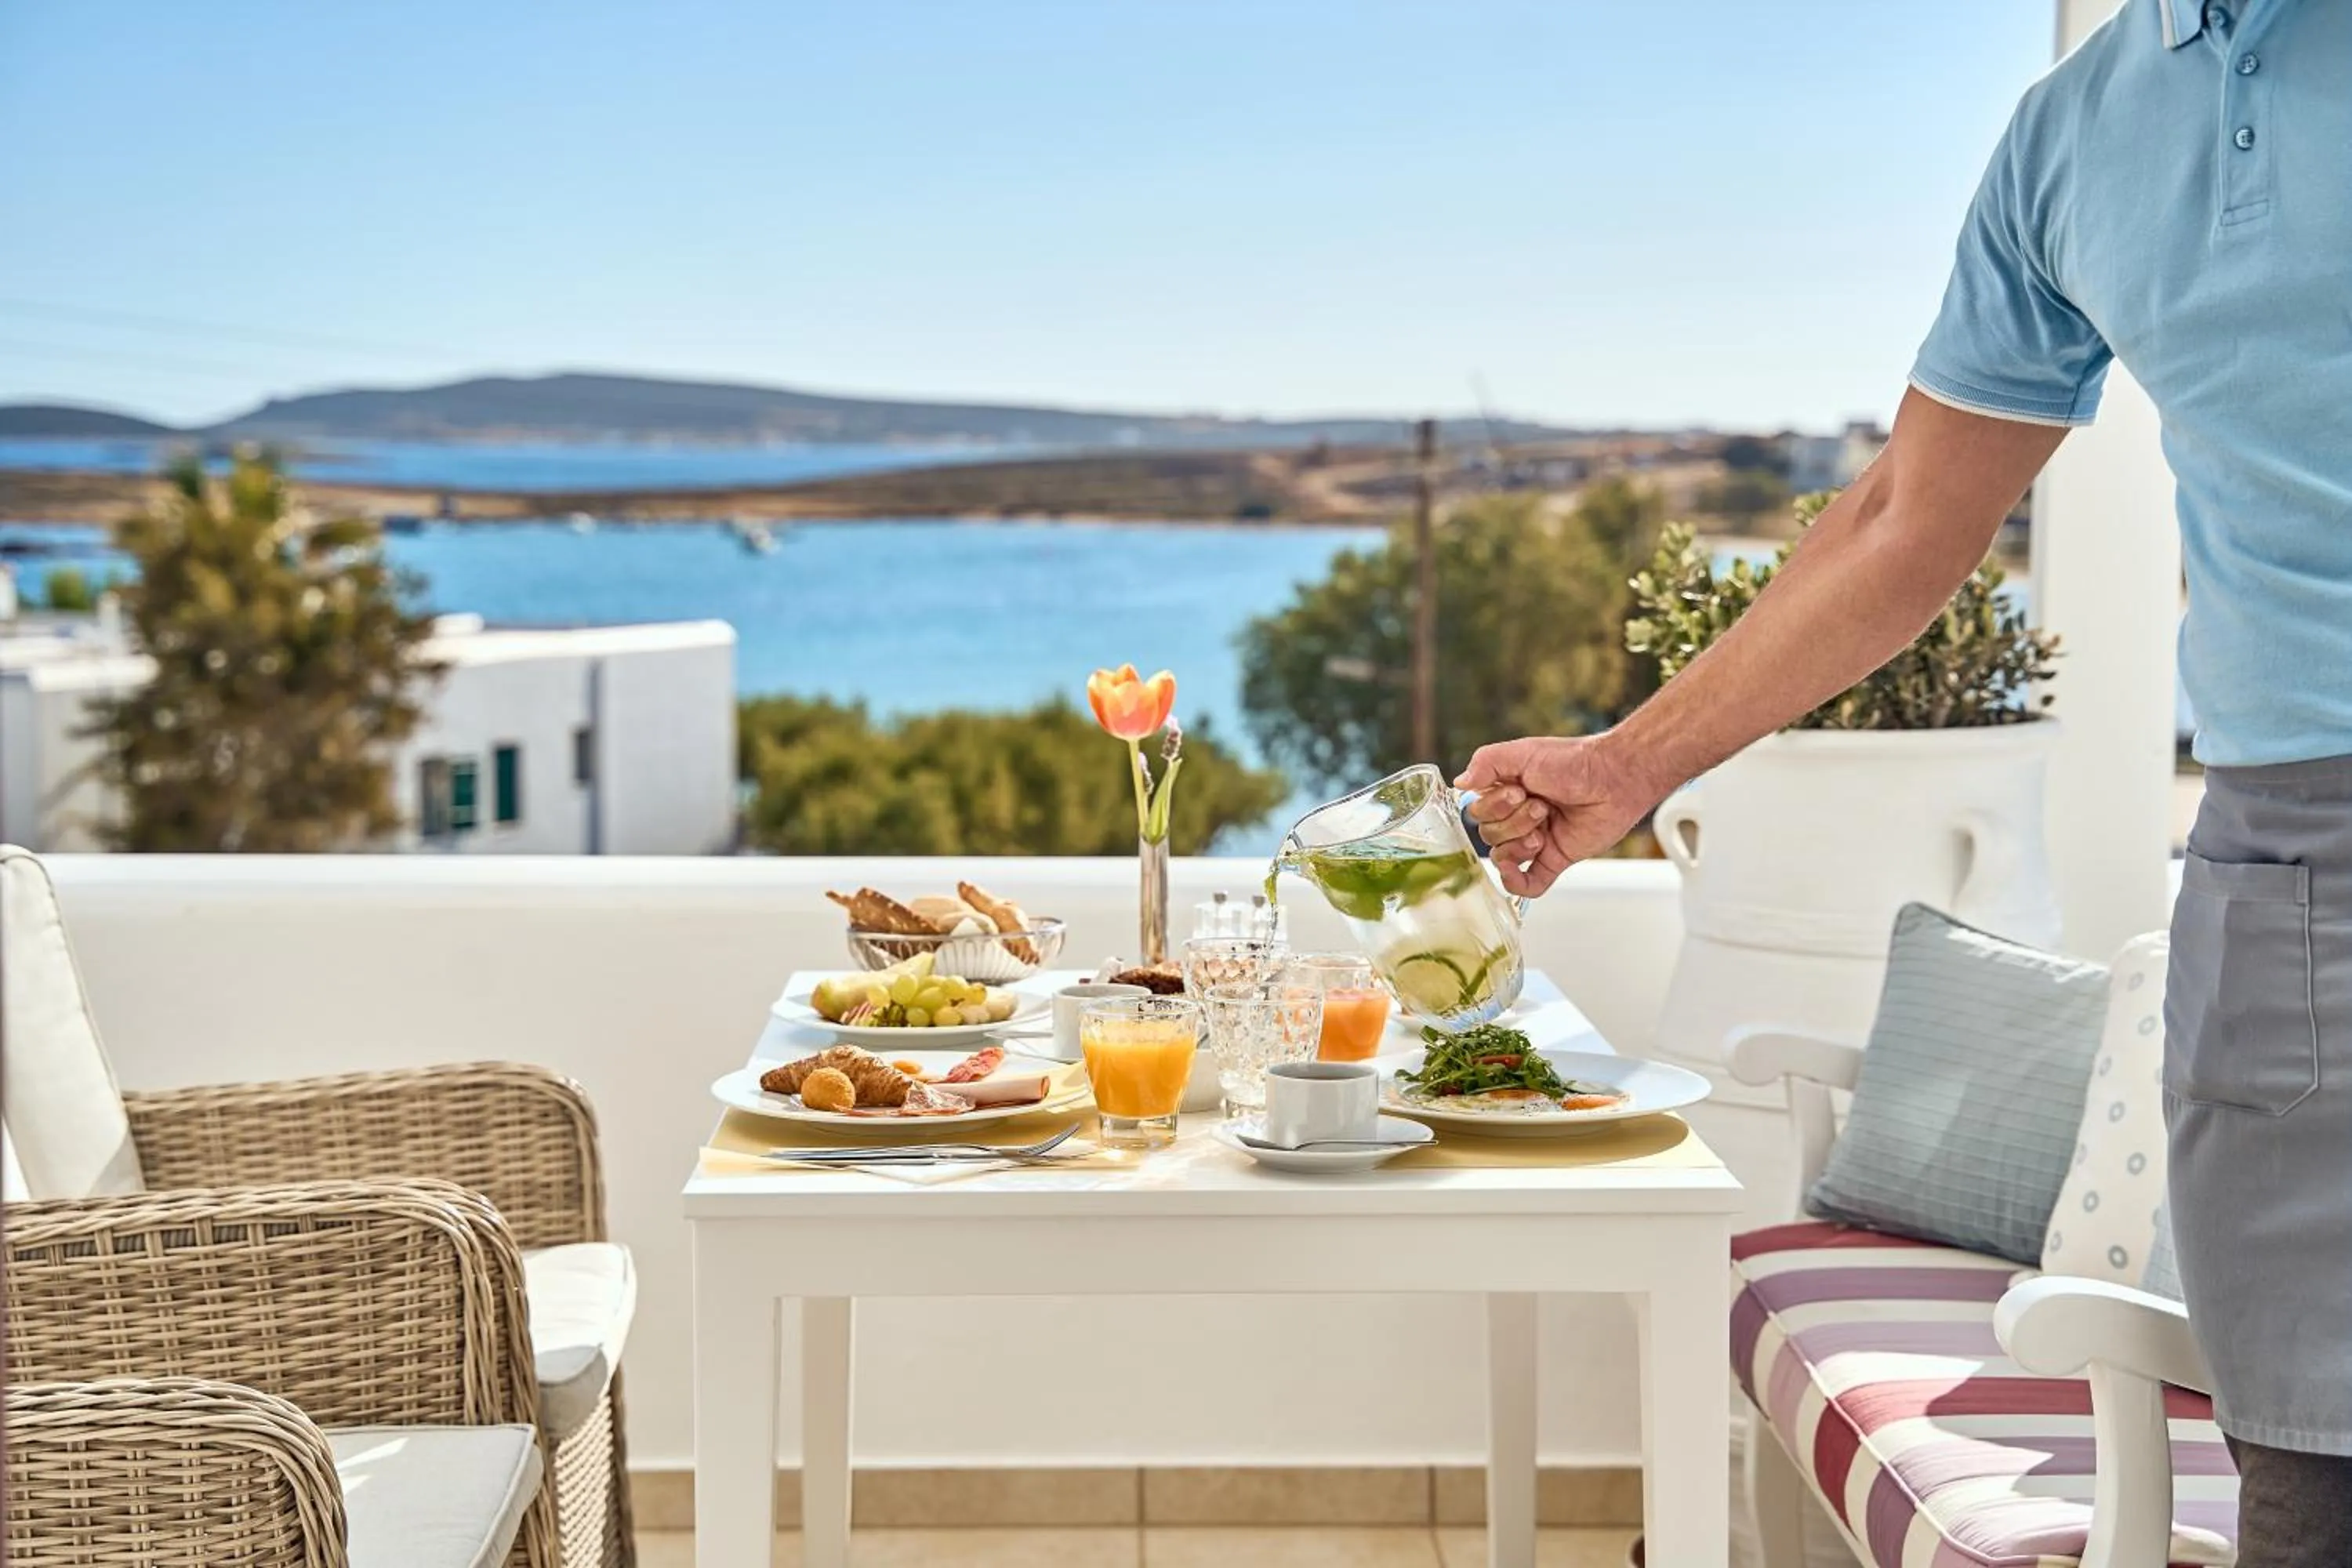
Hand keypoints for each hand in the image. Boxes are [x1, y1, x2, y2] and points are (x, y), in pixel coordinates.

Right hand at [1455, 735, 1659, 897]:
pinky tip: (1515, 873)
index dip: (1494, 807)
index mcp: (1505, 792)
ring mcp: (1536, 840)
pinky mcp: (1555, 859)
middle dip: (1513, 823)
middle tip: (1542, 806)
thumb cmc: (1572, 761)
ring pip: (1504, 857)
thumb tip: (1458, 783)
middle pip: (1489, 835)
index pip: (1477, 812)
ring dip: (1519, 845)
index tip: (1519, 790)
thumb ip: (1486, 762)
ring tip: (1545, 829)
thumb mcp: (1522, 752)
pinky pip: (1528, 883)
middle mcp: (1517, 817)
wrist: (1614, 778)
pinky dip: (1517, 883)